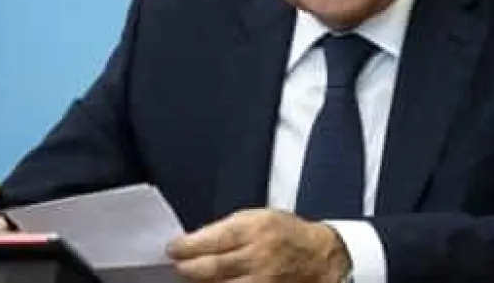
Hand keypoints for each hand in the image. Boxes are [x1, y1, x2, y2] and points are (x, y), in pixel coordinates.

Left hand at [167, 209, 350, 282]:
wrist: (319, 257)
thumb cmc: (288, 234)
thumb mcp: (259, 217)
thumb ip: (228, 228)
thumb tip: (196, 241)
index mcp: (256, 229)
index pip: (211, 241)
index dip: (186, 247)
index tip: (174, 248)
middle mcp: (258, 257)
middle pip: (209, 269)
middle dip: (187, 268)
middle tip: (179, 265)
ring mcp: (261, 281)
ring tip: (193, 276)